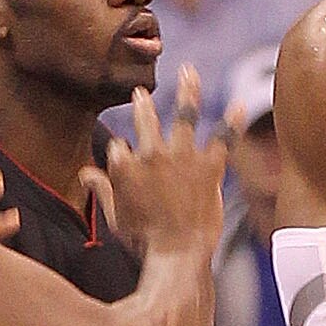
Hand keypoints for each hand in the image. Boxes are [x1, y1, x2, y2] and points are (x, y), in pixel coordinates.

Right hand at [94, 69, 225, 257]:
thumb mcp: (114, 216)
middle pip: (146, 120)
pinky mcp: (209, 168)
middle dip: (143, 105)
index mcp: (125, 166)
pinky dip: (233, 122)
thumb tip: (85, 173)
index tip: (124, 161)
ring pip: (184, 116)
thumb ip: (101, 189)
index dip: (122, 155)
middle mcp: (152, 154)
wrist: (176, 253)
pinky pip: (223, 140)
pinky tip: (240, 104)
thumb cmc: (142, 240)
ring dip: (188, 92)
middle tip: (141, 93)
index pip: (119, 147)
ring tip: (190, 72)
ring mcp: (182, 158)